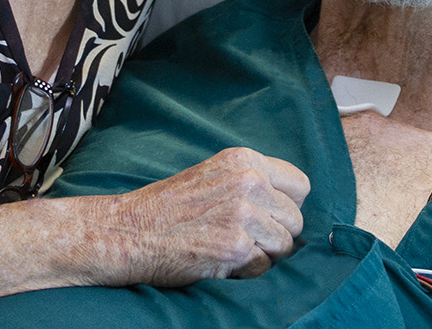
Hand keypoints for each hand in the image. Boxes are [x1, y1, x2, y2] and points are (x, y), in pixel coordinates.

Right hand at [94, 146, 309, 284]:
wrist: (131, 231)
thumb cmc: (171, 206)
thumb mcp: (214, 174)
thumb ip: (252, 180)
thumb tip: (290, 204)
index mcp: (244, 160)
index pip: (300, 185)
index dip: (287, 205)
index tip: (269, 216)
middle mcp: (248, 183)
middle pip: (295, 219)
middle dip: (276, 234)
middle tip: (244, 237)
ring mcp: (243, 216)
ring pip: (284, 246)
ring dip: (262, 254)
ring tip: (230, 248)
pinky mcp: (235, 249)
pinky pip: (264, 268)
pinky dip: (246, 272)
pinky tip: (221, 261)